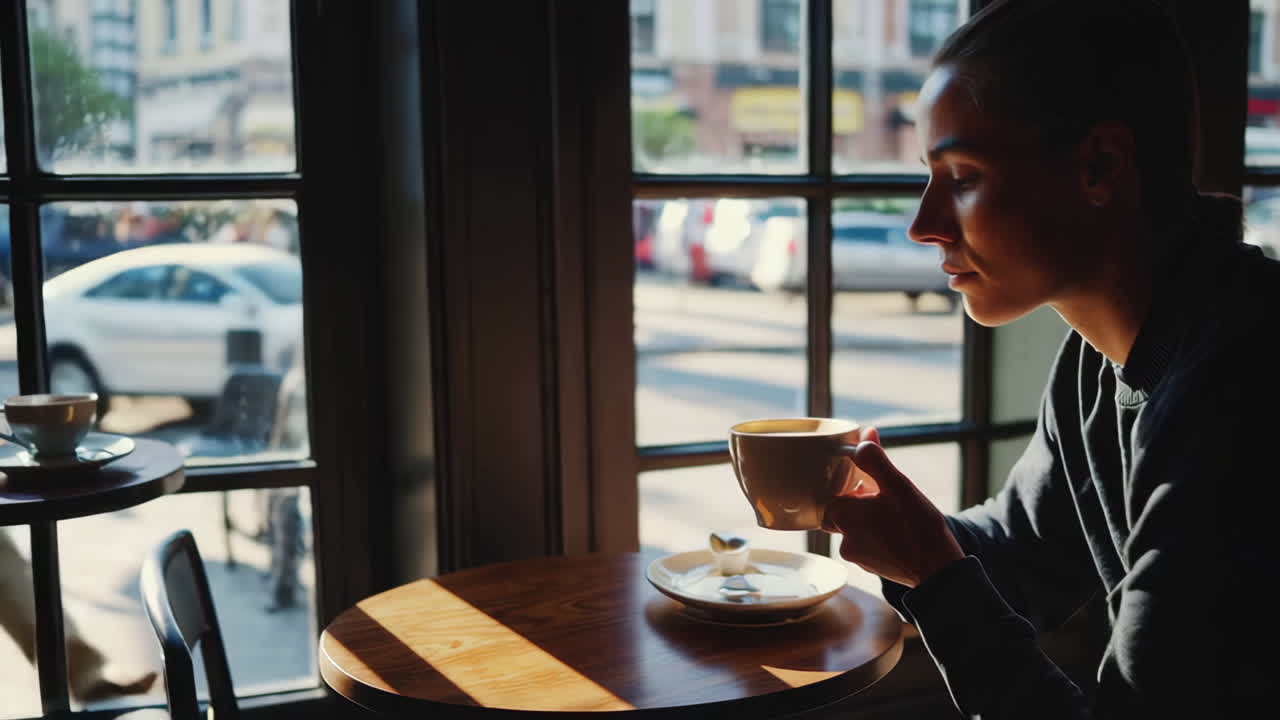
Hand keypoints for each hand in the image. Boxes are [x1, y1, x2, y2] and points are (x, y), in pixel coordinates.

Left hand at [823, 427, 964, 587]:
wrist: (938, 570)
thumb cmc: (918, 526)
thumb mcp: (898, 486)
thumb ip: (876, 460)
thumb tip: (863, 437)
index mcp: (842, 514)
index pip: (833, 492)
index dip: (851, 485)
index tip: (868, 482)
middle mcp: (842, 538)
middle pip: (843, 510)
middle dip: (861, 502)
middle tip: (884, 498)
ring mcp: (855, 556)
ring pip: (856, 527)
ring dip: (871, 519)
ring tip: (896, 516)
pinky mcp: (869, 567)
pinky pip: (867, 544)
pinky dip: (879, 536)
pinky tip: (899, 532)